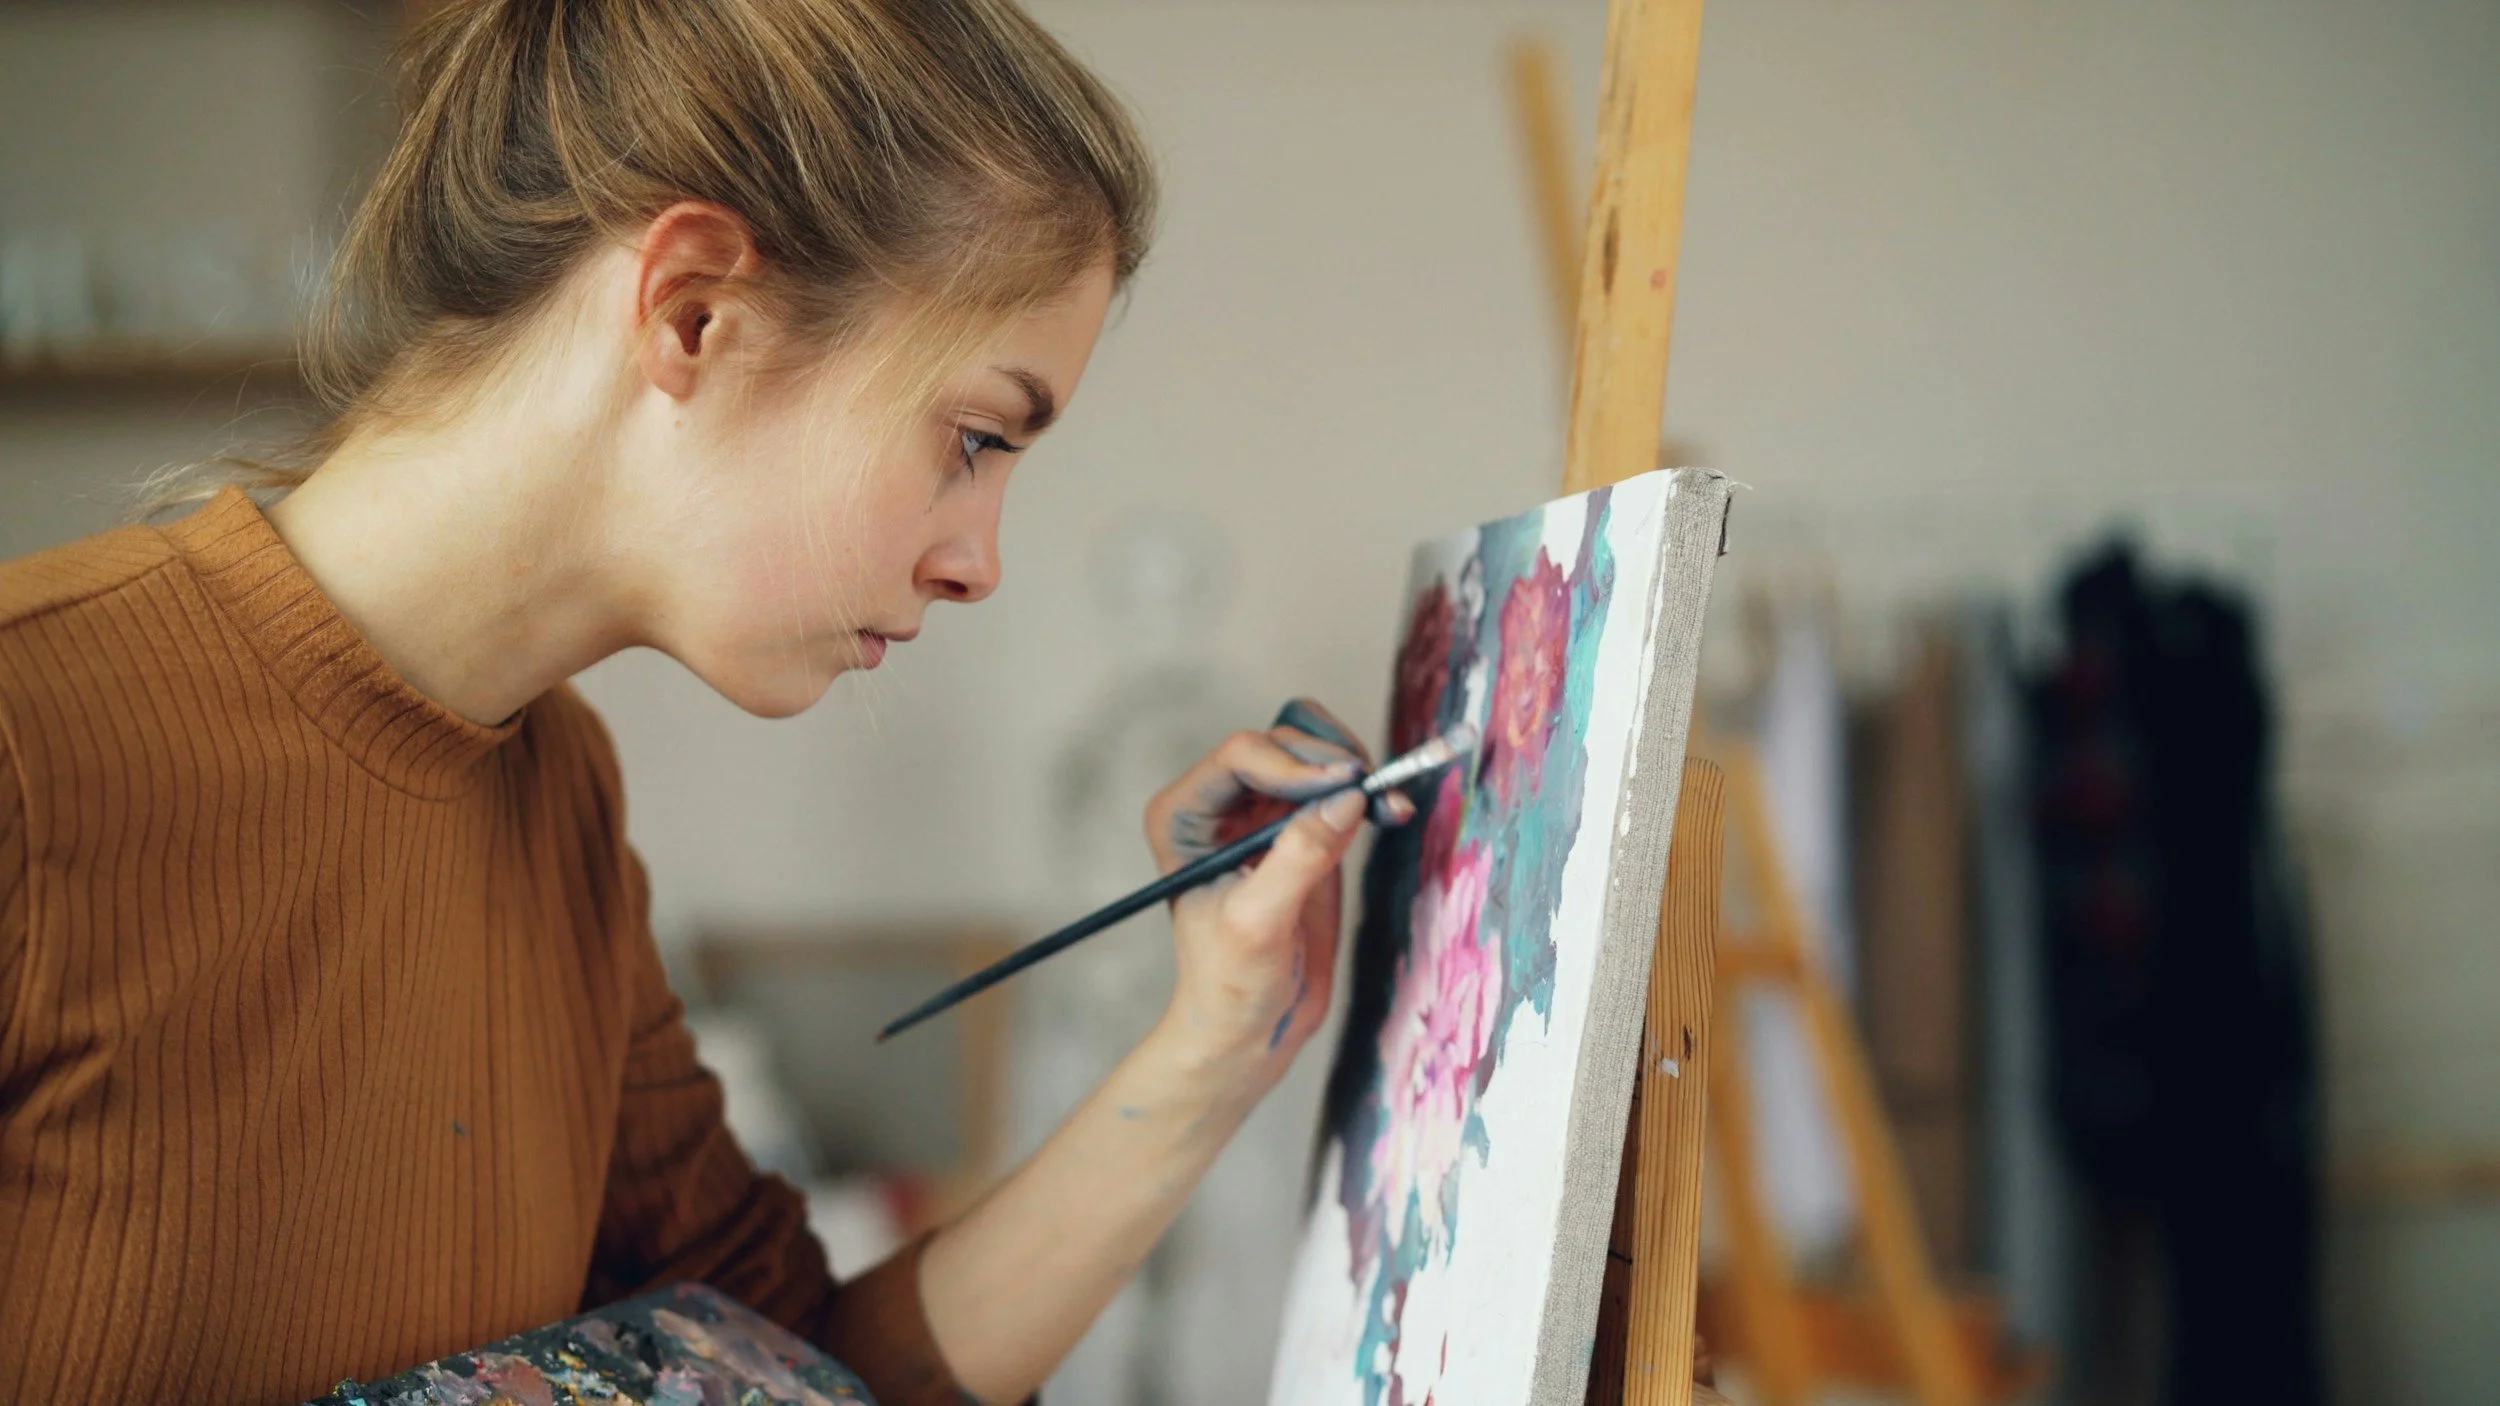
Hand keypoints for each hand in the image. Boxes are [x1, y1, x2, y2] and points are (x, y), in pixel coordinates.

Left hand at [1140, 699, 1414, 1087]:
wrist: (1251, 1025)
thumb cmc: (1230, 982)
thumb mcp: (1257, 922)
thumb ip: (1298, 858)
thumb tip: (1347, 800)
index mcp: (1185, 814)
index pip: (1241, 755)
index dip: (1294, 762)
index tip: (1343, 784)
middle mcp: (1222, 803)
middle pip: (1284, 744)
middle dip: (1330, 761)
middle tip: (1372, 788)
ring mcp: (1266, 813)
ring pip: (1317, 757)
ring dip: (1356, 771)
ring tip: (1388, 803)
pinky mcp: (1307, 831)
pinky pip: (1342, 791)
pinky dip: (1371, 794)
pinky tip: (1392, 813)